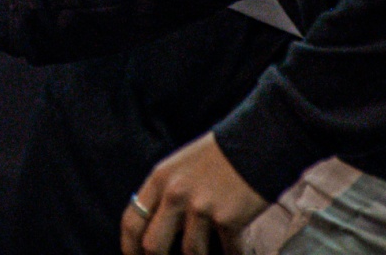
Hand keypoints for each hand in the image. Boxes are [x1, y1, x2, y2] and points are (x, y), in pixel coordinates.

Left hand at [121, 132, 268, 254]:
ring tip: (208, 253)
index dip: (129, 247)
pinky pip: (227, 252)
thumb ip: (166, 193)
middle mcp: (175, 194)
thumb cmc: (219, 155)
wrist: (256, 141)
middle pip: (153, 245)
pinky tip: (235, 253)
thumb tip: (157, 225)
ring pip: (190, 253)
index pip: (132, 221)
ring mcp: (201, 207)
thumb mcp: (180, 166)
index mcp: (159, 179)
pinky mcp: (228, 219)